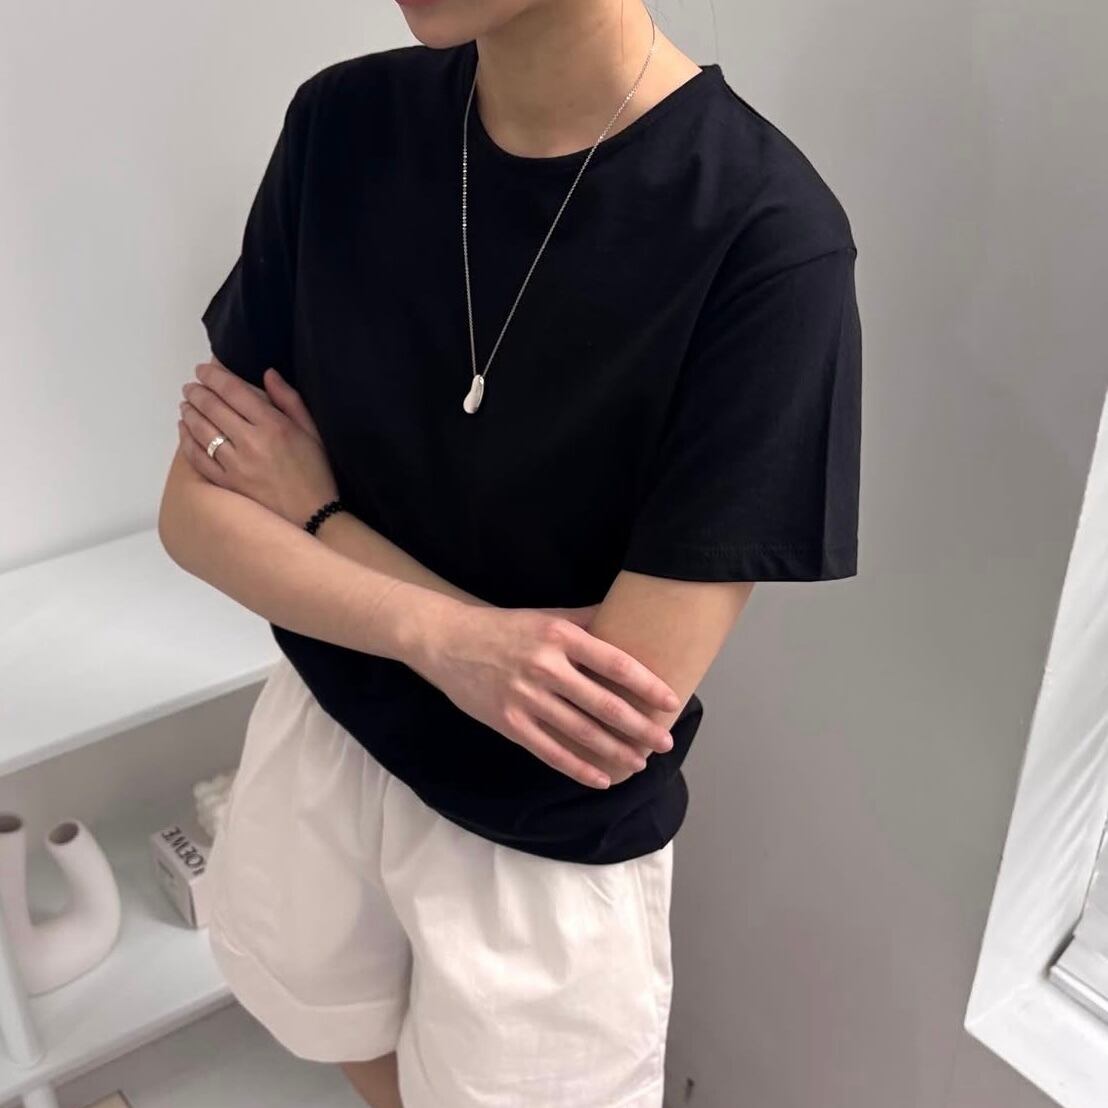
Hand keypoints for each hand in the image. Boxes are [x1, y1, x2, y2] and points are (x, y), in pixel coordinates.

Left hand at [178, 361, 337, 525]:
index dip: (214, 376)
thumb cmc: (316, 471)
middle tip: (191, 387)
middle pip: (213, 408)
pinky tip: (184, 431)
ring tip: (186, 405)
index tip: (203, 369)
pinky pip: (198, 458)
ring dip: (189, 413)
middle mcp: (251, 442)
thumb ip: (289, 400)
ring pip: (201, 431)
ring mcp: (236, 465)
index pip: (234, 391)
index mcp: (274, 426)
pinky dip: (186, 441)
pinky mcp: (228, 484)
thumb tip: (268, 374)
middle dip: (197, 392)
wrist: (314, 516)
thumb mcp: (312, 431)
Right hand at [409, 601, 678, 788]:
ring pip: (580, 732)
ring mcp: (525, 697)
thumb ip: (586, 620)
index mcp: (559, 636)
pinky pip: (549, 752)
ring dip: (615, 751)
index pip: (614, 662)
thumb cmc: (504, 627)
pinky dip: (578, 768)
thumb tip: (629, 617)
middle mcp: (545, 666)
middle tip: (665, 741)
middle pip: (603, 703)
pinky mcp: (508, 722)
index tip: (670, 700)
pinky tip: (600, 778)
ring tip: (639, 762)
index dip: (646, 684)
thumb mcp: (547, 614)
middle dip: (640, 727)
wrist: (446, 641)